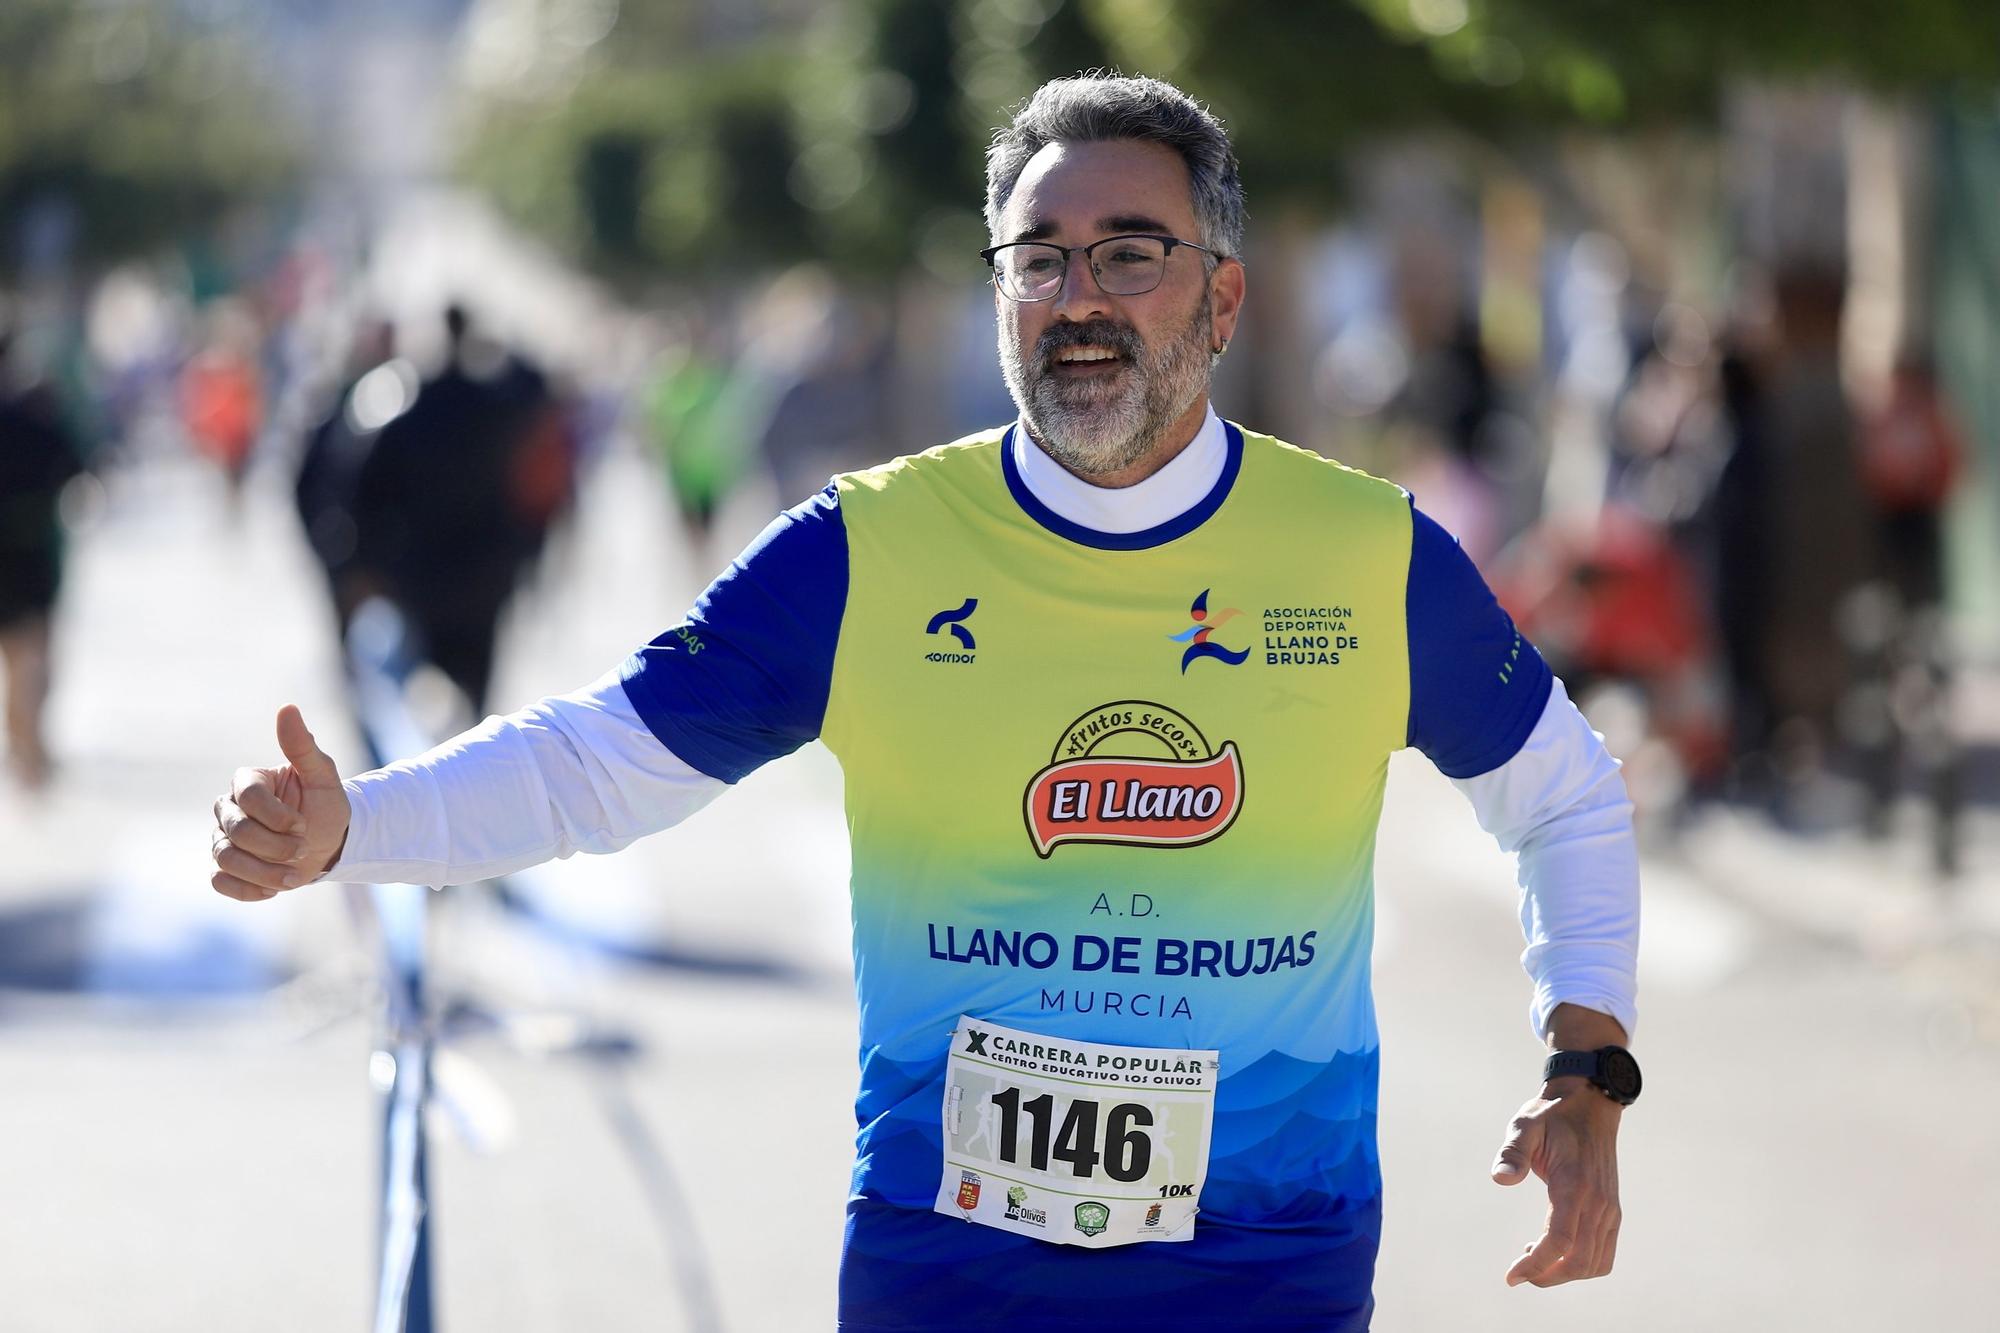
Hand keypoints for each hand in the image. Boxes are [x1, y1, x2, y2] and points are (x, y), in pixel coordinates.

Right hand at [210, 705, 350, 900]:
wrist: (329, 842)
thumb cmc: (324, 805)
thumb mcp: (322, 775)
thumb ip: (302, 746)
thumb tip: (288, 707)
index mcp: (247, 782)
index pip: (248, 797)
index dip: (278, 816)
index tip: (304, 824)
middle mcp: (228, 809)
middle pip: (236, 831)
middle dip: (275, 845)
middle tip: (303, 849)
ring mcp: (223, 838)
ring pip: (225, 858)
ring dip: (263, 871)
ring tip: (294, 875)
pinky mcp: (225, 867)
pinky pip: (220, 881)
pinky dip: (247, 889)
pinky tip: (273, 888)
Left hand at [1491, 1080, 1622, 1286]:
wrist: (1590, 1104)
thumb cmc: (1552, 1115)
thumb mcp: (1525, 1125)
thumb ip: (1513, 1152)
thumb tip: (1500, 1178)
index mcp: (1574, 1184)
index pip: (1560, 1241)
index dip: (1536, 1264)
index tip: (1511, 1275)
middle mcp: (1598, 1202)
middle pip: (1578, 1261)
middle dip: (1547, 1276)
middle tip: (1518, 1272)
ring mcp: (1609, 1209)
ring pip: (1595, 1263)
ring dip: (1565, 1273)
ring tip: (1534, 1257)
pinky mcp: (1612, 1211)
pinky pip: (1604, 1253)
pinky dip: (1583, 1264)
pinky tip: (1556, 1250)